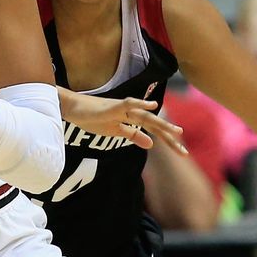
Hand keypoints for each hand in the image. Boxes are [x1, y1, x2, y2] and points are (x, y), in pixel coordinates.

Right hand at [65, 93, 186, 152]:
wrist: (73, 107)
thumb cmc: (92, 118)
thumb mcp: (115, 132)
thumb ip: (132, 135)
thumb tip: (151, 144)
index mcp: (131, 119)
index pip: (153, 129)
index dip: (168, 139)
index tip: (182, 152)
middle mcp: (130, 112)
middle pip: (153, 124)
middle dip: (168, 136)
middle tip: (184, 152)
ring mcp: (121, 109)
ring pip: (145, 116)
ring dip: (160, 123)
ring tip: (176, 131)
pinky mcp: (111, 107)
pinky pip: (128, 104)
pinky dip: (140, 104)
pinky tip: (152, 106)